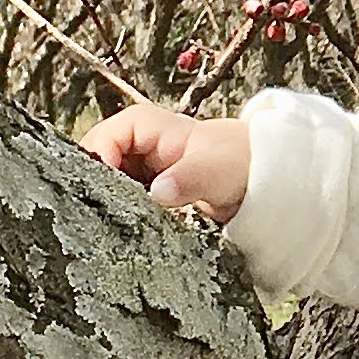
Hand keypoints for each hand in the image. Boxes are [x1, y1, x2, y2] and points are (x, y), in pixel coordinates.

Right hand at [84, 102, 250, 226]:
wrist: (264, 178)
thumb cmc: (241, 163)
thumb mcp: (216, 171)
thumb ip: (190, 179)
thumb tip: (158, 192)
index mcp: (149, 127)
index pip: (106, 135)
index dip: (96, 158)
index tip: (96, 187)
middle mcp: (138, 147)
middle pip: (98, 161)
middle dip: (94, 185)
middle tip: (95, 213)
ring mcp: (140, 171)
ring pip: (106, 184)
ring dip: (105, 203)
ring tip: (106, 225)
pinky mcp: (145, 194)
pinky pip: (121, 202)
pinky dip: (118, 214)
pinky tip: (120, 232)